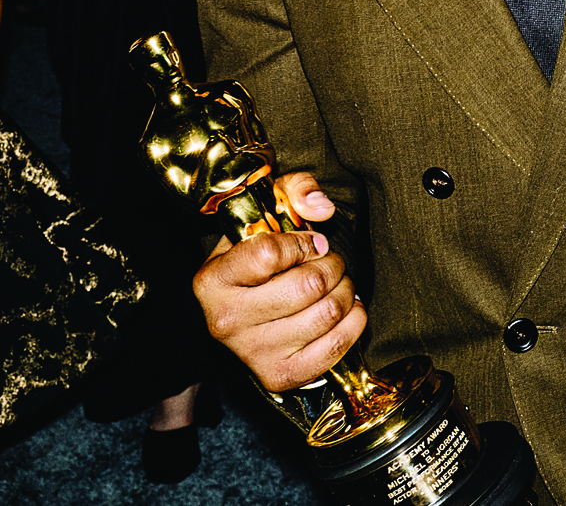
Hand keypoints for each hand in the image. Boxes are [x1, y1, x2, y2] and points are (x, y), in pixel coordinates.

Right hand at [194, 172, 363, 390]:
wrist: (246, 313)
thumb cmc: (258, 260)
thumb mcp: (266, 213)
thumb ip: (294, 190)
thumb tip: (323, 209)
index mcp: (211, 280)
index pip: (270, 253)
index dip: (303, 242)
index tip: (310, 243)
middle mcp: (224, 321)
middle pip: (308, 285)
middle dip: (333, 266)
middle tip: (331, 262)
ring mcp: (251, 353)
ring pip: (327, 313)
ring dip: (346, 291)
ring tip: (338, 284)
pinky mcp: (279, 376)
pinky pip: (335, 347)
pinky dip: (354, 322)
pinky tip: (347, 309)